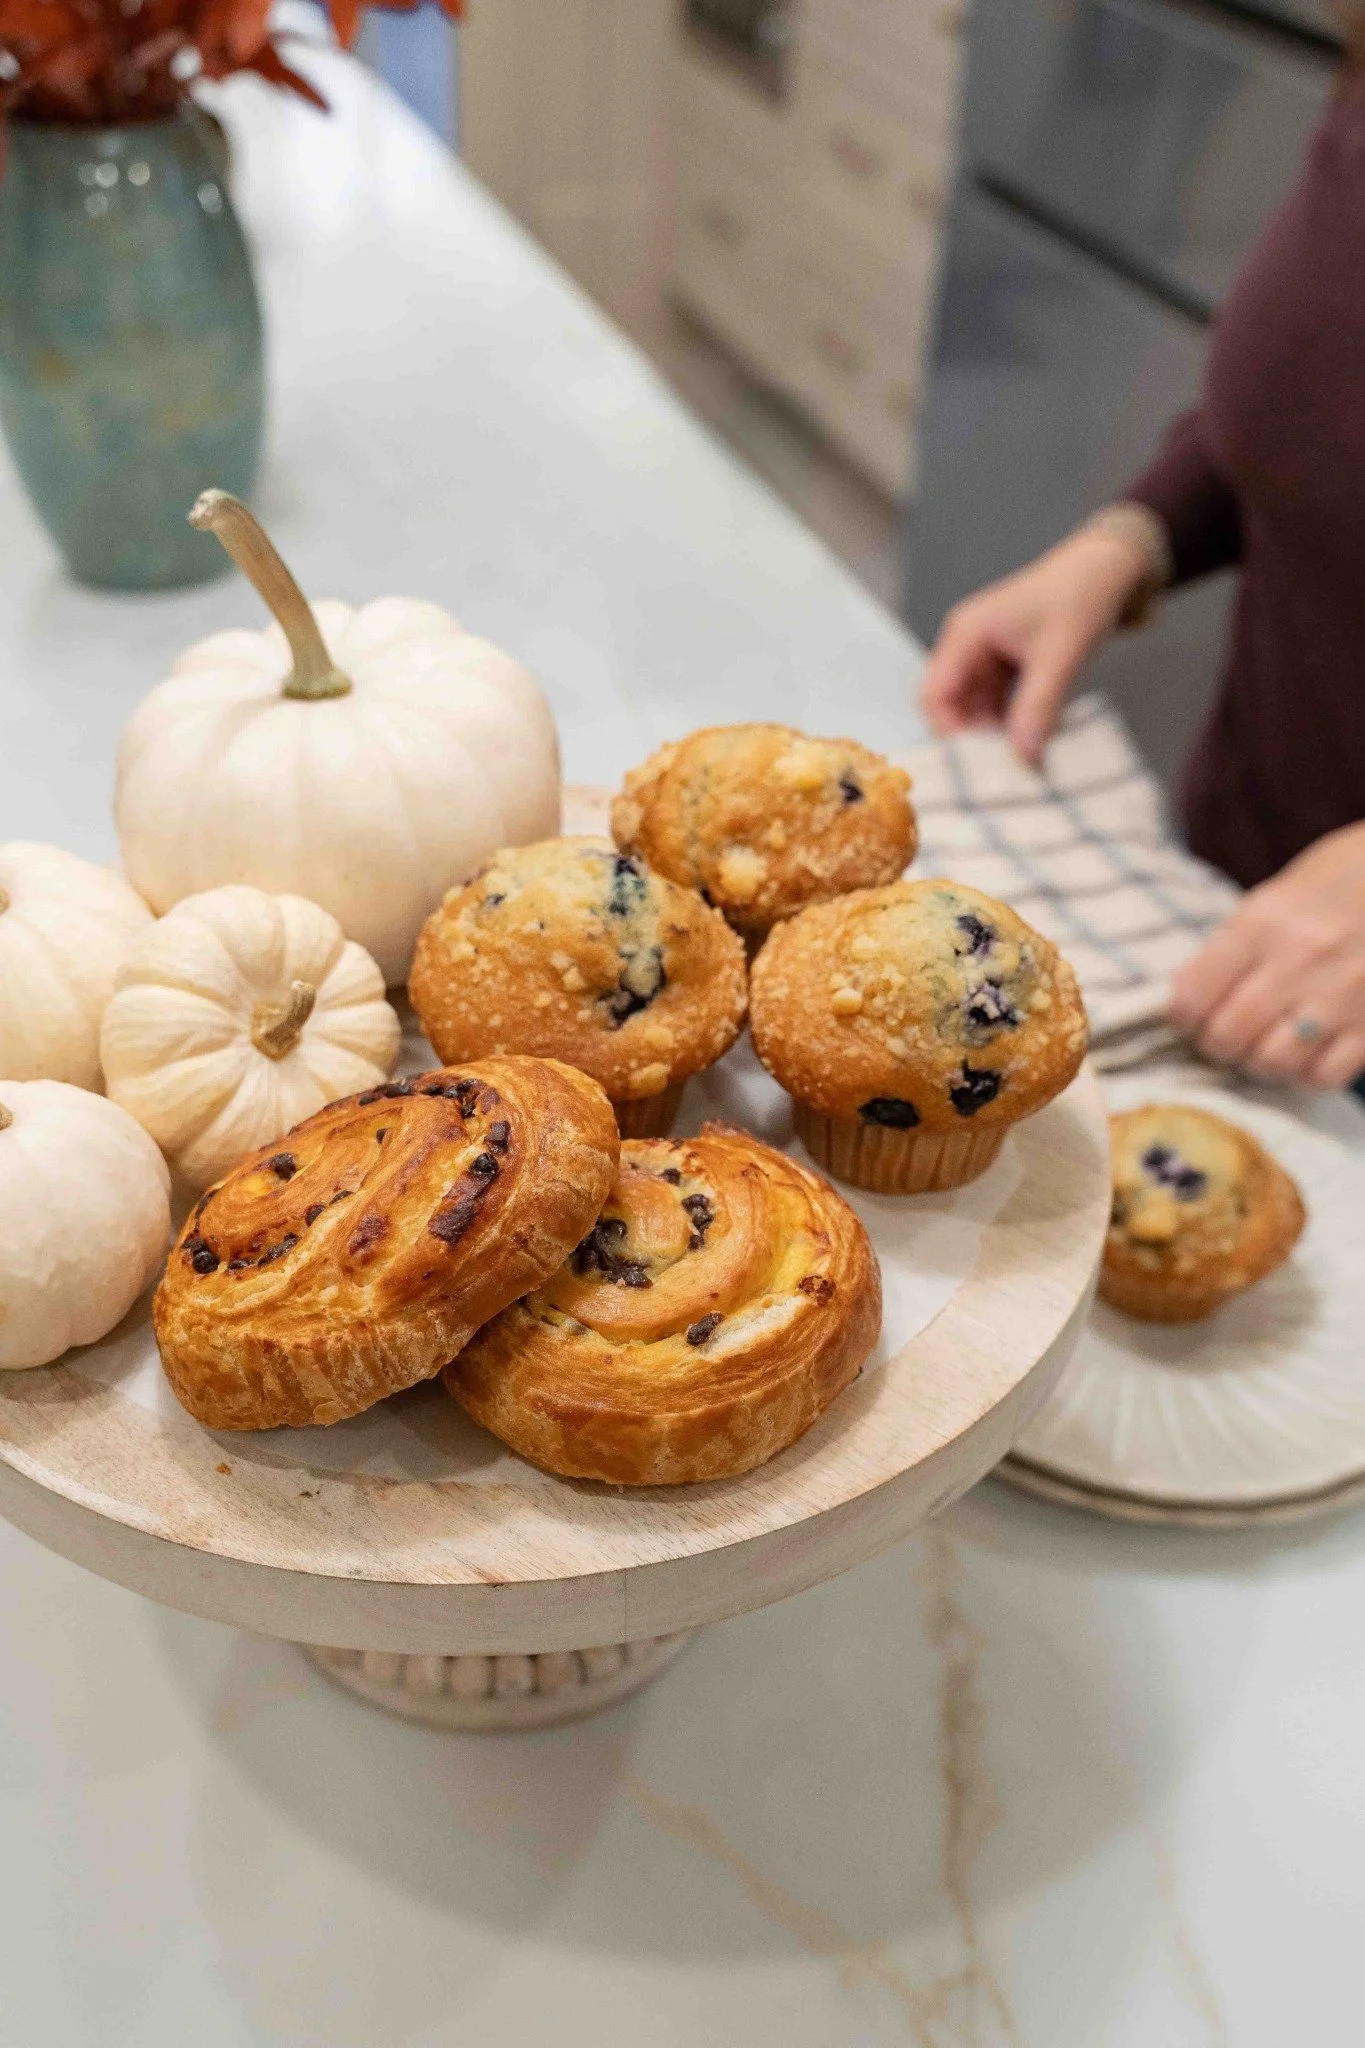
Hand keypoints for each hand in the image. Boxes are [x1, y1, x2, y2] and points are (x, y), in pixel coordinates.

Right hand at [920, 527, 1151, 764]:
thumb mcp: (1059, 655)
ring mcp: (985, 656)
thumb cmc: (1080, 593)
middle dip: (972, 737)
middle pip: (950, 706)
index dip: (948, 732)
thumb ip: (1038, 707)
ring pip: (974, 710)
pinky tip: (1032, 740)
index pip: (934, 694)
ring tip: (1022, 758)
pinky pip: (996, 705)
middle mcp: (968, 645)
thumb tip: (1022, 756)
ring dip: (993, 734)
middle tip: (1002, 767)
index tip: (976, 763)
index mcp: (967, 633)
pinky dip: (1010, 724)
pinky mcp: (1005, 666)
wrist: (1110, 569)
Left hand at [1170, 821, 1364, 1089]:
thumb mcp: (1274, 899)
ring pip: (1273, 1062)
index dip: (1181, 1018)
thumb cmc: (1335, 883)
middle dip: (1217, 1045)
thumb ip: (1233, 950)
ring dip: (1260, 1062)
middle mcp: (1301, 958)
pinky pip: (1323, 1075)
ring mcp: (1343, 993)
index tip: (1189, 1019)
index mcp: (1263, 922)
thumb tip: (1189, 1004)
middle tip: (1226, 1037)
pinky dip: (1306, 1073)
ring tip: (1265, 1046)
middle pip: (1228, 1036)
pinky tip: (1306, 1053)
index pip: (1192, 996)